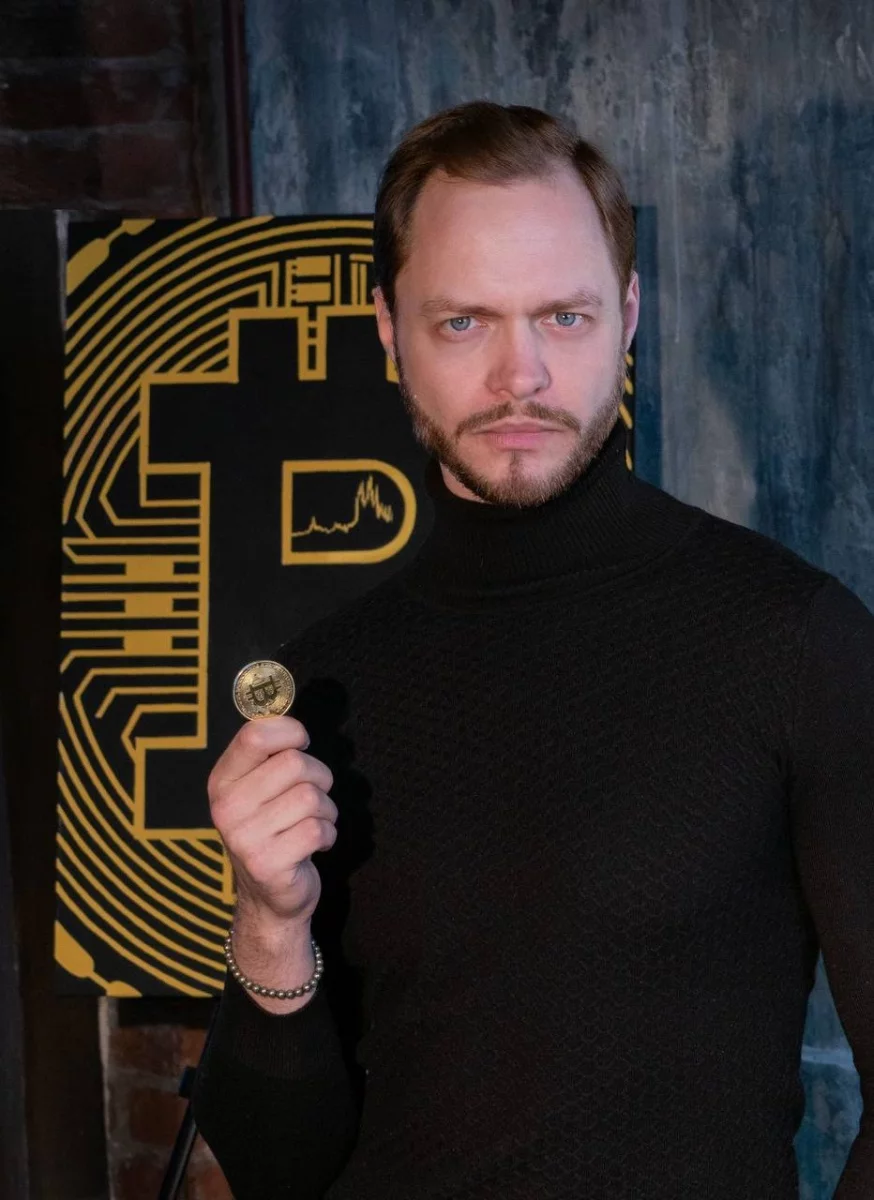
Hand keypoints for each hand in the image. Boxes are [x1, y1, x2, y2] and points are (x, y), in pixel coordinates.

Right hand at [208, 715, 337, 931]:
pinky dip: (328, 835)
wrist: (269, 898)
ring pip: (311, 797)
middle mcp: (226, 808)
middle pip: (294, 764)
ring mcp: (244, 838)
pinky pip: (318, 830)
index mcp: (222, 781)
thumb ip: (268, 751)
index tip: (301, 743)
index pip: (255, 734)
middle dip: (319, 776)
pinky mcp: (268, 864)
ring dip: (326, 809)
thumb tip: (279, 703)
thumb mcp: (259, 789)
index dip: (290, 731)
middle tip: (314, 794)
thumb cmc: (273, 830)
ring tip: (313, 823)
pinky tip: (314, 845)